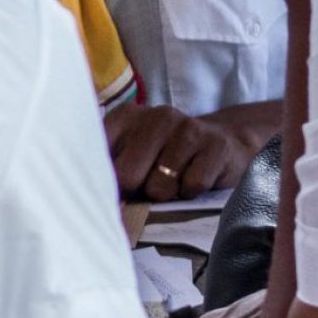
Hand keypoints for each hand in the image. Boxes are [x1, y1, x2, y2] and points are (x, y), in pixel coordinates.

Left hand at [107, 103, 255, 200]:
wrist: (223, 143)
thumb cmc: (167, 156)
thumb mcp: (135, 155)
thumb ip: (113, 169)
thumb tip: (95, 202)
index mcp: (128, 116)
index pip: (99, 150)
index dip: (100, 182)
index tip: (106, 198)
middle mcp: (156, 116)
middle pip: (127, 175)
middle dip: (136, 193)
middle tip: (148, 190)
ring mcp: (187, 128)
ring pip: (160, 185)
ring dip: (167, 195)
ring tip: (174, 184)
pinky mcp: (215, 146)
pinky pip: (192, 186)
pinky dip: (192, 194)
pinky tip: (195, 182)